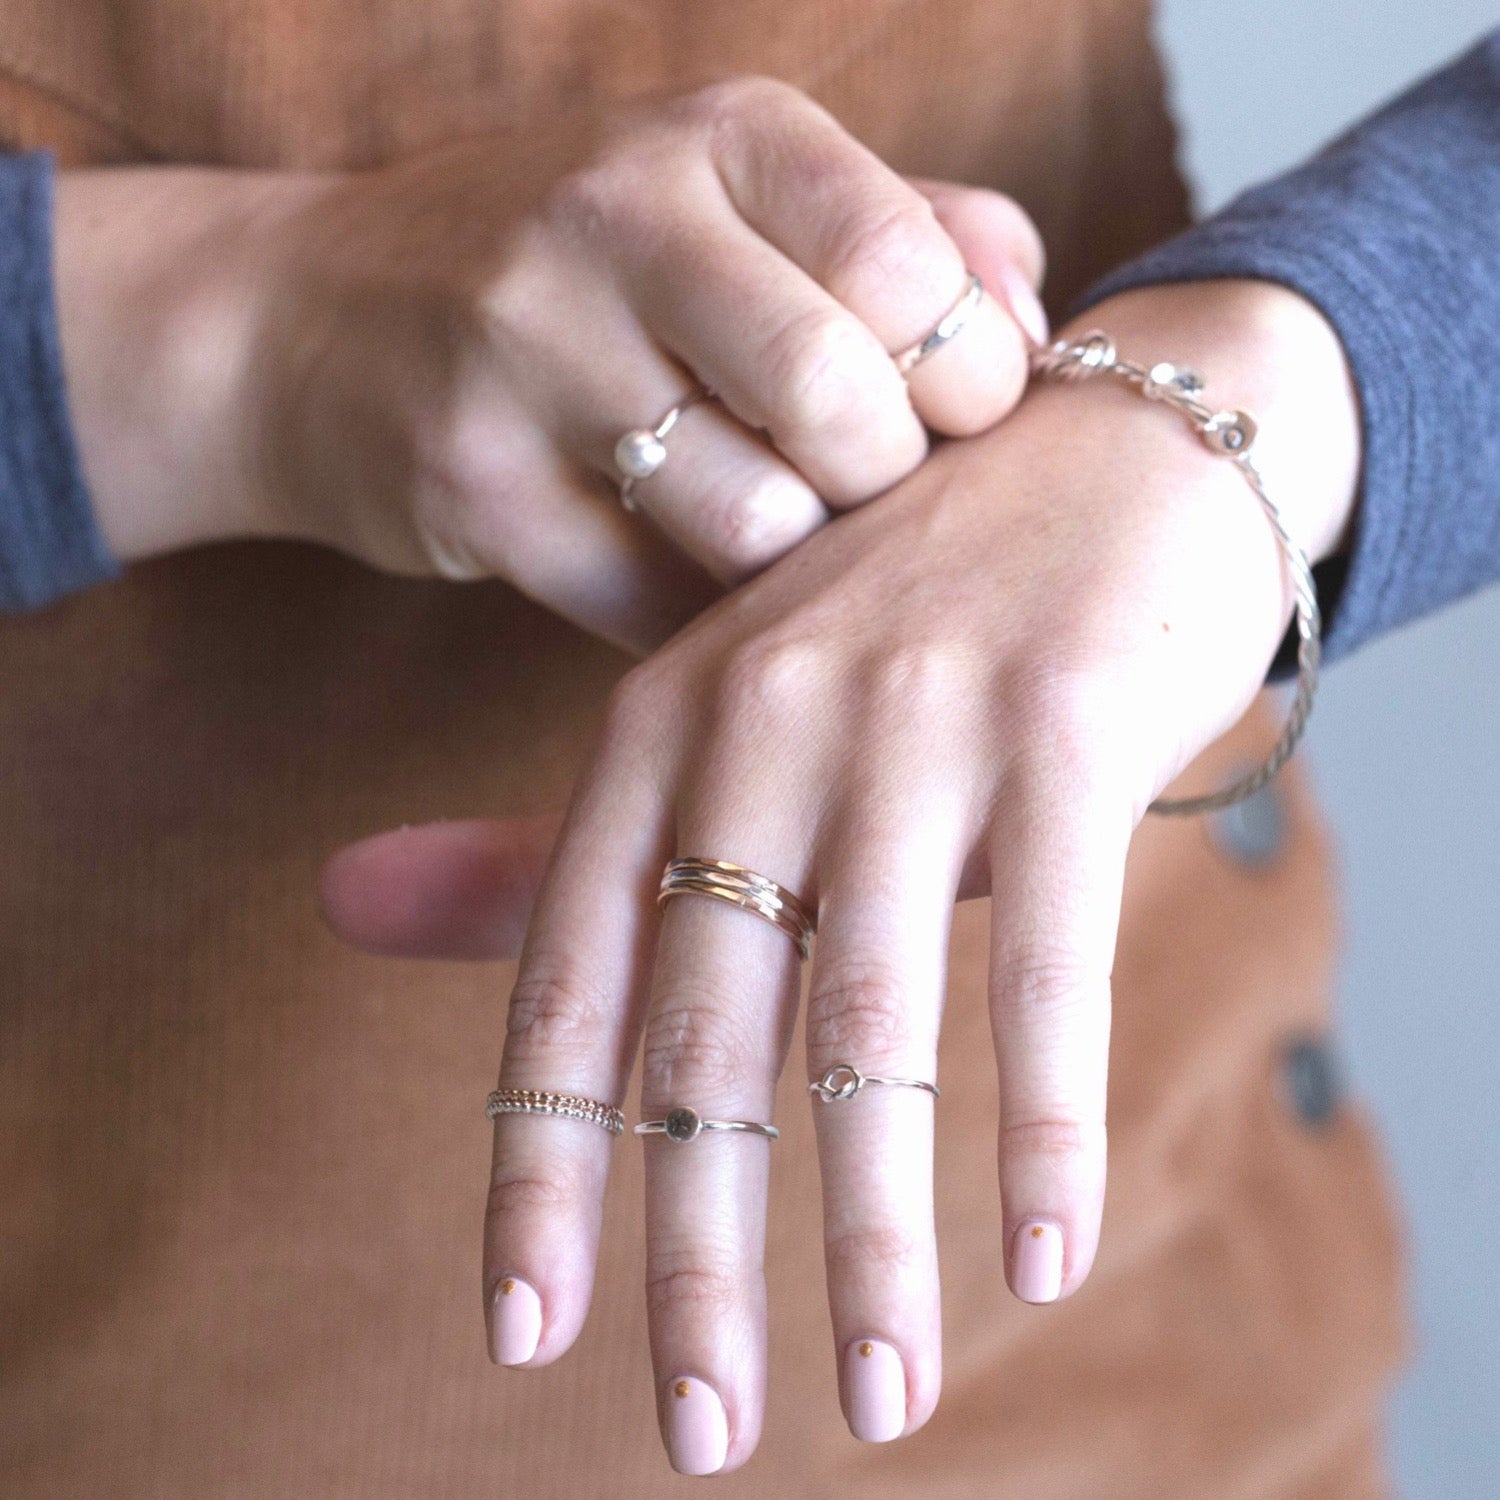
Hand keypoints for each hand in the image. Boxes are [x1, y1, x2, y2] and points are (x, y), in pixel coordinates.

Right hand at [53, 77, 1045, 651]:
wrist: (319, 317)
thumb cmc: (583, 273)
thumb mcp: (735, 199)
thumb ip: (904, 232)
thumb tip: (1040, 325)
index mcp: (721, 135)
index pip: (911, 268)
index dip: (970, 377)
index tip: (954, 421)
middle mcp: (617, 219)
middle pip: (838, 397)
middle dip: (885, 482)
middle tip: (864, 494)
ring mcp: (526, 354)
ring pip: (753, 520)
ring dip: (791, 563)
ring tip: (771, 535)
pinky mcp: (474, 488)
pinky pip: (657, 605)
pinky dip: (704, 620)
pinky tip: (689, 581)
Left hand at [322, 279, 1358, 1470]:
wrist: (1097, 456)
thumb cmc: (904, 619)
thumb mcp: (721, 717)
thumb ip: (549, 834)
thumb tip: (338, 905)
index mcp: (664, 722)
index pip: (568, 976)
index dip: (540, 1162)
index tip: (528, 1331)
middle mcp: (768, 716)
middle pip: (708, 1032)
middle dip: (697, 1250)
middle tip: (703, 1431)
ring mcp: (920, 718)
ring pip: (872, 1021)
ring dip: (875, 1235)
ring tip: (879, 1395)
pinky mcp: (1067, 728)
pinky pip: (1045, 962)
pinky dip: (1045, 1122)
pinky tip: (1047, 1256)